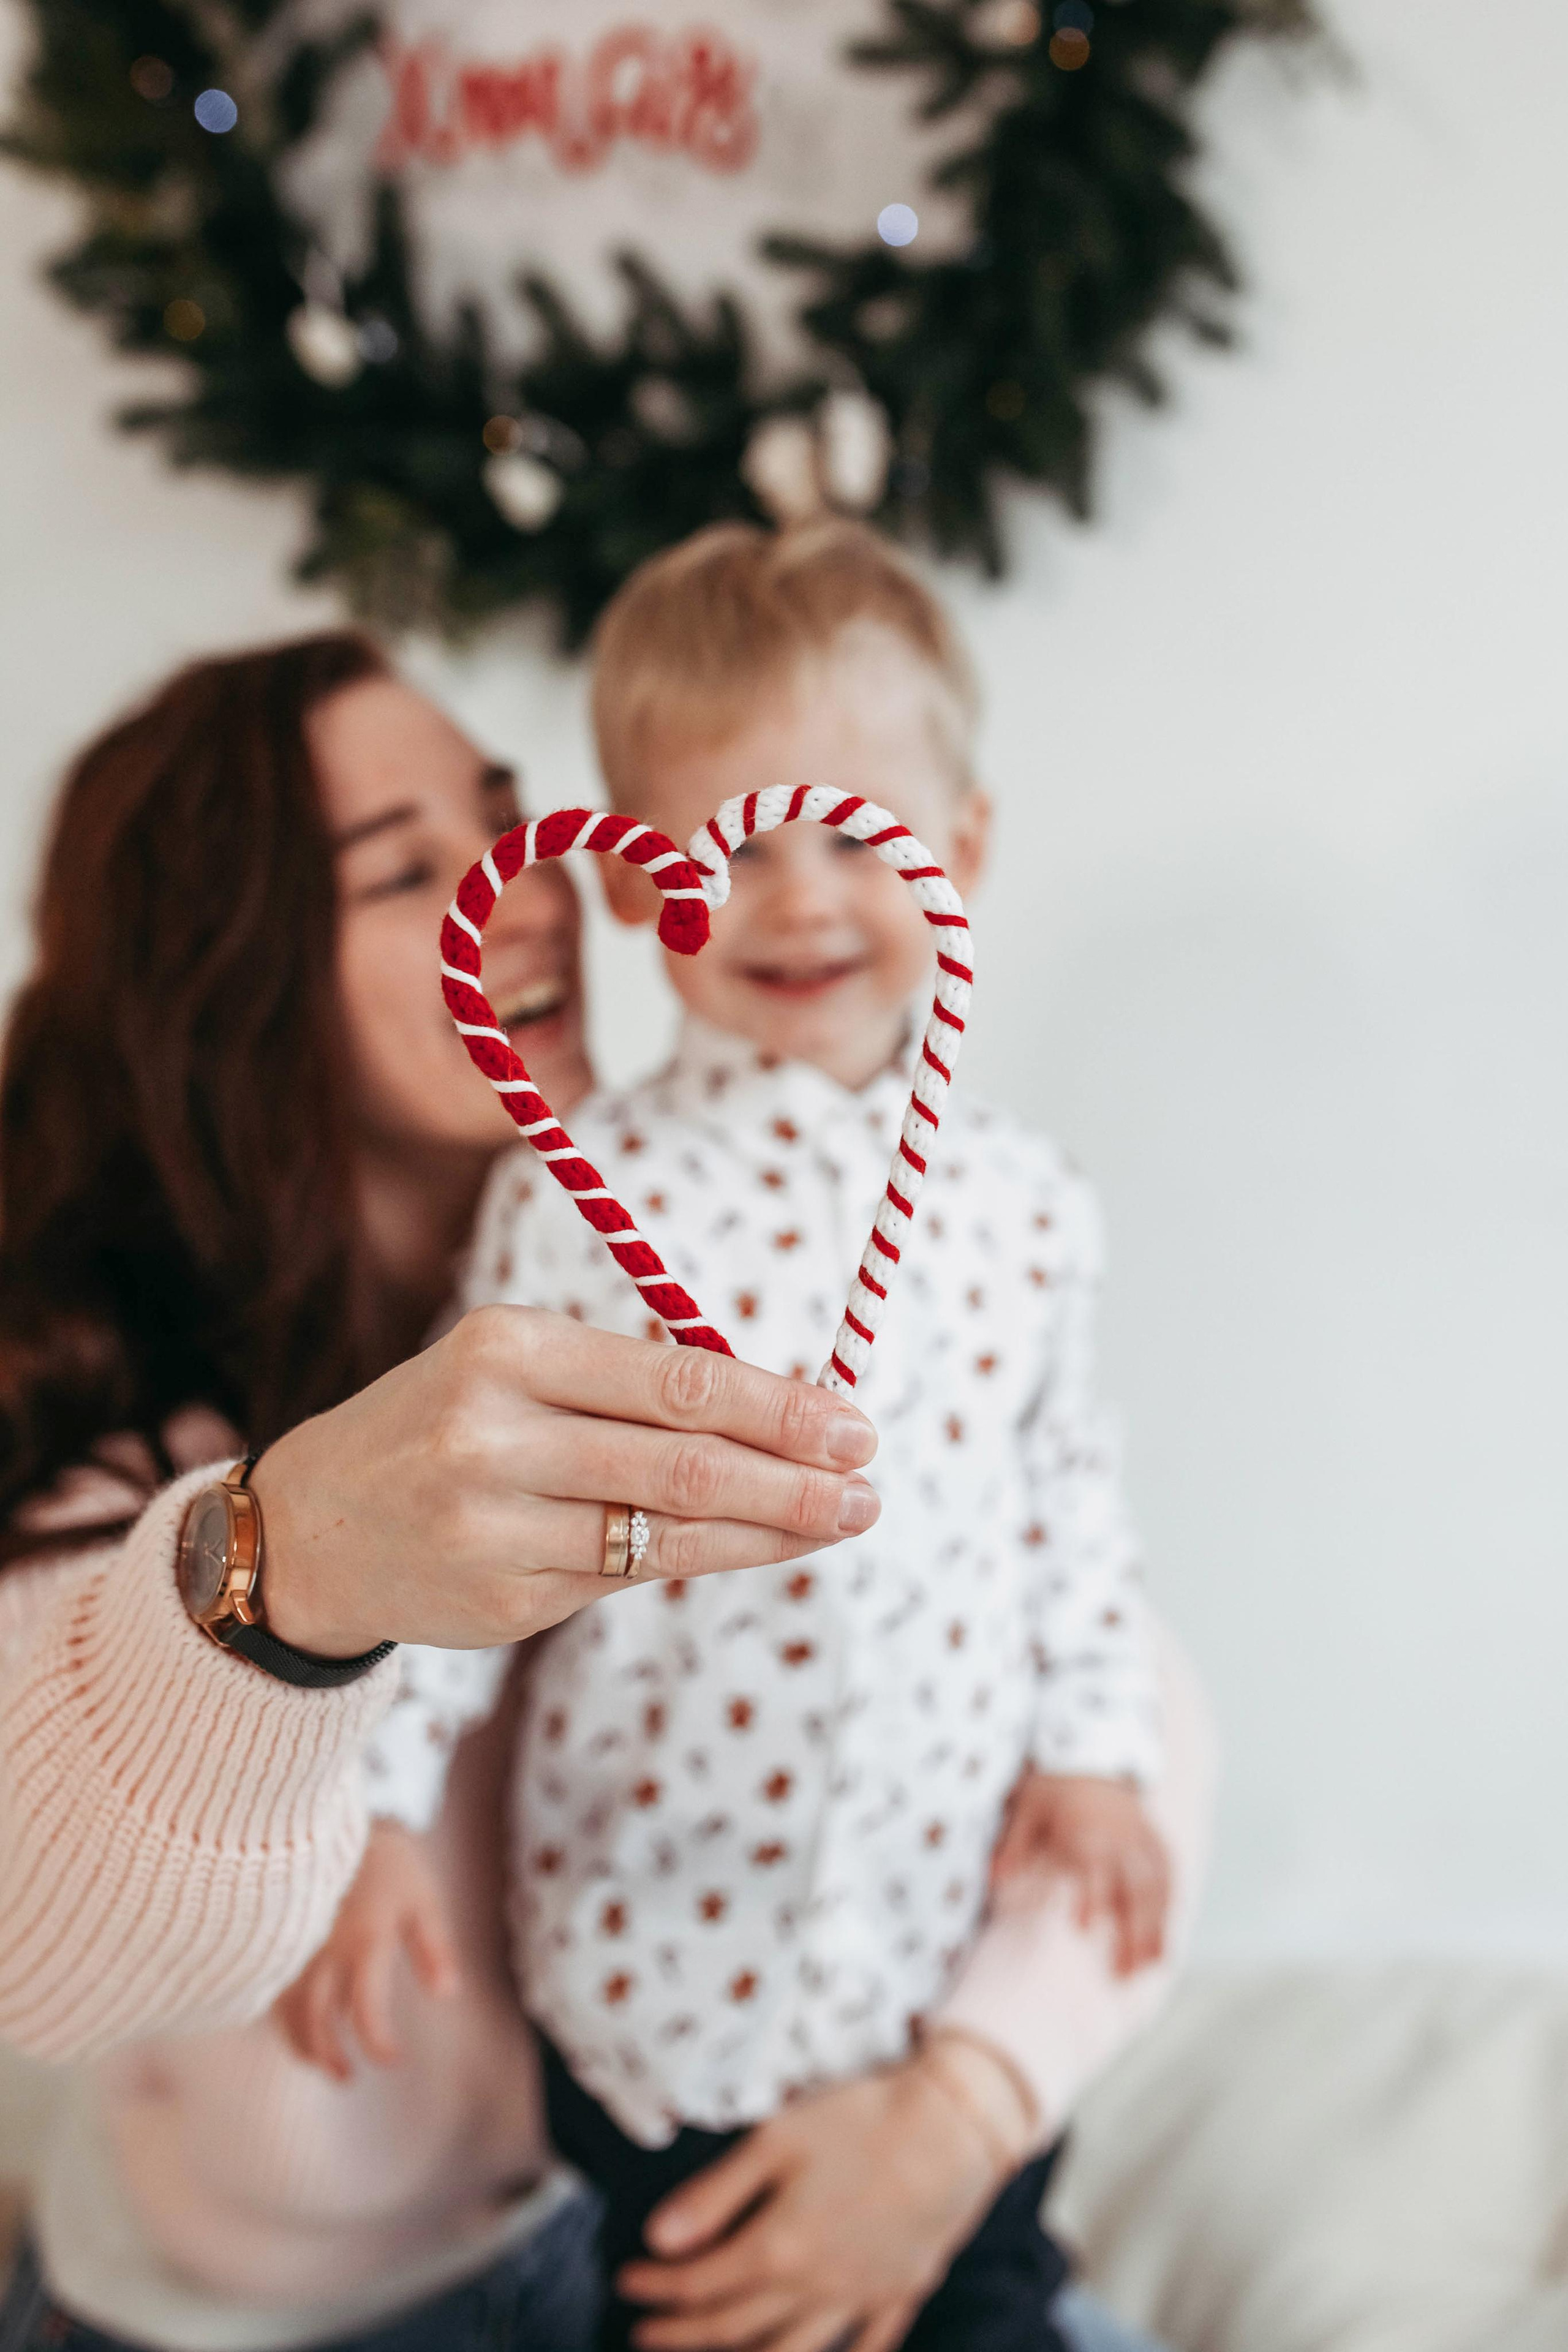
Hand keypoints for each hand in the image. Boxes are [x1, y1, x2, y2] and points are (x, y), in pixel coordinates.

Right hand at [251, 1306, 879, 1658]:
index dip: (775, 1407)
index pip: (675, 1380)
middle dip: (792, 1477)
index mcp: (507, 1350)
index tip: (851, 1422)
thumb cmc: (446, 1424)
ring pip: (665, 1532)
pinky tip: (758, 1548)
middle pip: (681, 1464)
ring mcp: (495, 1526)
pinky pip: (627, 1576)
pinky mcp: (503, 1601)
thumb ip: (629, 1387)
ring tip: (840, 1521)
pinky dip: (704, 1559)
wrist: (313, 1526)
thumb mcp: (517, 1368)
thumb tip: (780, 1410)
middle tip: (867, 1485)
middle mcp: (494, 1436)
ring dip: (769, 1530)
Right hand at [274, 1819, 459, 2079]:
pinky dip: (283, 2016)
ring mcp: (295, 1945)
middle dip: (330, 2056)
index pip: (366, 2012)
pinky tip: (296, 2024)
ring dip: (303, 2043)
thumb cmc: (388, 1860)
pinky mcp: (277, 1938)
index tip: (393, 2061)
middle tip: (347, 2076)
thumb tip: (448, 1994)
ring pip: (288, 2011)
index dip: (378, 2045)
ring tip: (321, 2061)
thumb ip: (435, 1948)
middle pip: (317, 2020)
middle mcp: (323, 1950)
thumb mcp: (422, 1898)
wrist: (333, 1816)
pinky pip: (271, 1989)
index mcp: (364, 1942)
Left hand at [617, 2040, 1030, 2351]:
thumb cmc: (862, 2120)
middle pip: (734, 2327)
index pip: (700, 2281)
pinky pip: (865, 2349)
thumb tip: (657, 2239)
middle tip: (644, 2333)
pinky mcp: (901, 2292)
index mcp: (779, 2248)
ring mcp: (861, 2297)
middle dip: (683, 2333)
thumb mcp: (777, 2139)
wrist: (955, 2126)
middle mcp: (816, 2287)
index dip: (655, 2286)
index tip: (624, 2280)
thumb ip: (716, 2195)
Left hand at [991, 1769, 1169, 1974]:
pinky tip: (1164, 1942)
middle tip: (1124, 1974)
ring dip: (1156, 1929)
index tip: (1082, 1929)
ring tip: (1150, 1968)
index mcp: (1089, 1830)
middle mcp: (1122, 1838)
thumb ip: (1014, 1844)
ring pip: (1156, 1889)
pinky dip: (1170, 1910)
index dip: (1090, 1896)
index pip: (1093, 1866)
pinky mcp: (1158, 1843)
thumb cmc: (1056, 1788)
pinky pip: (1169, 1879)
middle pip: (1134, 1888)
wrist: (1095, 1754)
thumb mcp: (1028, 1806)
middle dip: (1133, 1931)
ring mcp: (1144, 1841)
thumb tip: (993, 1879)